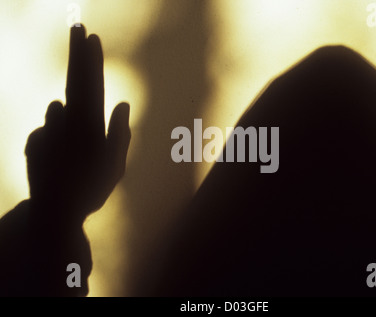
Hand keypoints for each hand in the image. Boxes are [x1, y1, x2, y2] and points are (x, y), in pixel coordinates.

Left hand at [25, 25, 130, 221]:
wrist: (54, 213)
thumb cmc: (92, 189)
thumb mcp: (116, 165)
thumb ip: (120, 132)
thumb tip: (123, 103)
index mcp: (89, 127)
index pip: (90, 85)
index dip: (91, 60)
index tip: (92, 37)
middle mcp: (66, 124)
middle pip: (72, 81)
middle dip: (76, 53)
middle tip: (78, 28)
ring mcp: (46, 131)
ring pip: (59, 111)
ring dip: (67, 119)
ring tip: (74, 152)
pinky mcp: (33, 140)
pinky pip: (49, 131)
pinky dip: (56, 138)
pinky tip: (61, 162)